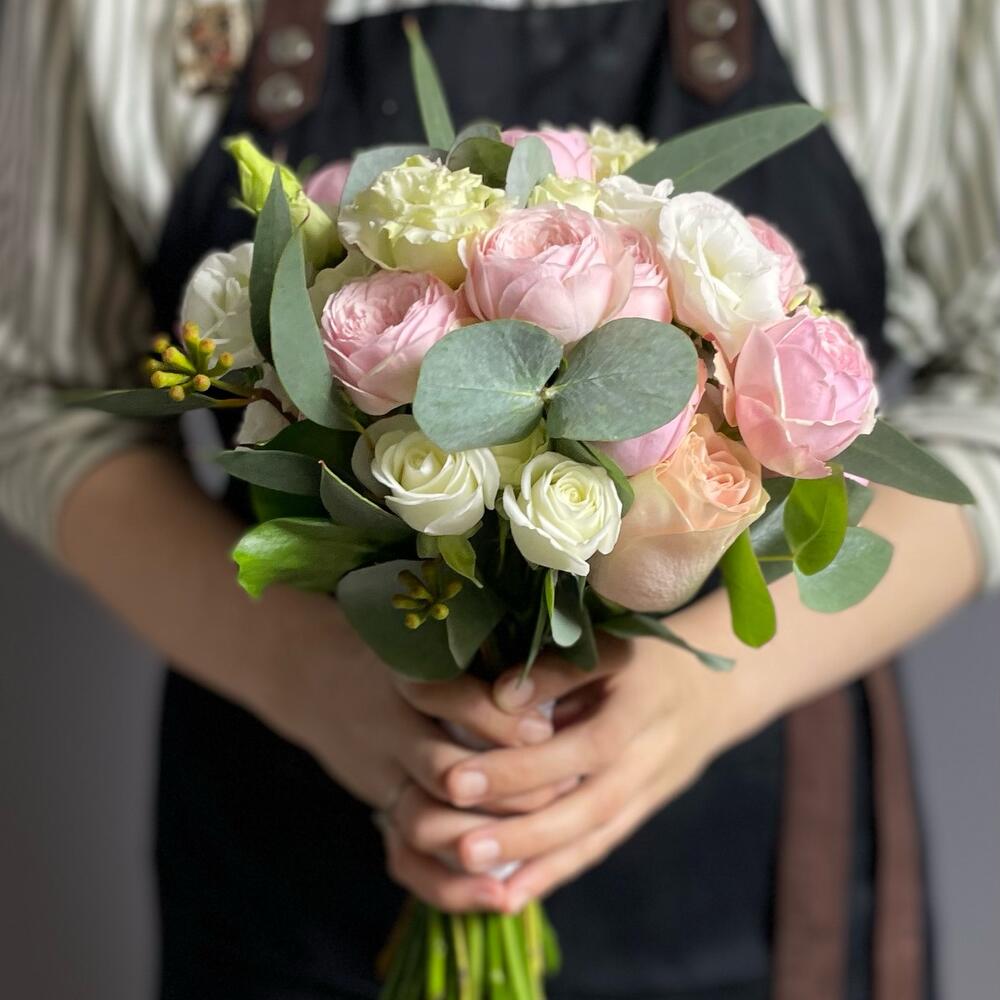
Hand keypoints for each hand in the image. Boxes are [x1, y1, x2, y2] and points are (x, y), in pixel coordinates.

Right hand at [253, 589, 567, 911]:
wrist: (310, 671)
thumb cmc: (395, 641)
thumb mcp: (424, 627)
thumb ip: (480, 639)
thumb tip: (561, 656)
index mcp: (400, 671)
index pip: (441, 696)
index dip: (494, 717)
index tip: (545, 729)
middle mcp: (386, 725)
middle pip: (442, 769)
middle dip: (509, 786)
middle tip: (564, 786)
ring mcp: (378, 774)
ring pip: (426, 823)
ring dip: (486, 836)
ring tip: (543, 833)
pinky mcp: (379, 810)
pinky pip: (407, 862)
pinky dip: (451, 886)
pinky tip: (500, 896)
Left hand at [414, 634, 735, 911]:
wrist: (706, 688)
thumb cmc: (638, 654)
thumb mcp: (607, 642)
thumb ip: (556, 668)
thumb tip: (499, 696)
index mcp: (643, 698)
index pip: (587, 743)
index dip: (527, 765)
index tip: (460, 779)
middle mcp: (650, 750)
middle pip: (590, 800)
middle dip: (523, 826)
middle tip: (460, 845)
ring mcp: (649, 787)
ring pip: (593, 832)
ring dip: (534, 858)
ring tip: (472, 871)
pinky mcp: (640, 810)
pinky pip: (597, 846)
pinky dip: (555, 872)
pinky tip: (509, 896)